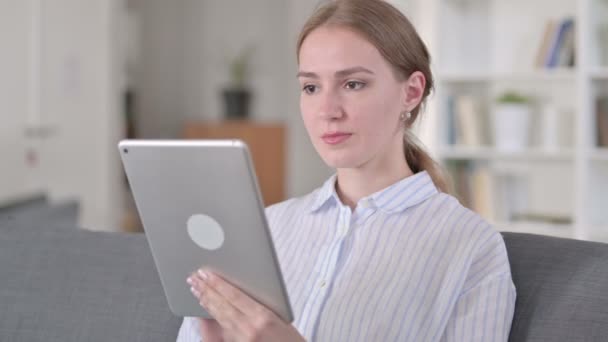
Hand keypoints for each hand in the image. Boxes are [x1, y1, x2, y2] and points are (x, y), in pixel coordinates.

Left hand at [187, 269, 304, 341]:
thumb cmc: (290, 340)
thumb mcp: (280, 317)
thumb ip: (259, 305)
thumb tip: (239, 291)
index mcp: (263, 317)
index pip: (234, 295)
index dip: (217, 283)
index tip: (206, 273)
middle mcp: (249, 329)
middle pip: (222, 305)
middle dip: (206, 290)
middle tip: (194, 278)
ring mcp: (241, 340)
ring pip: (219, 317)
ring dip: (206, 302)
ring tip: (196, 290)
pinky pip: (221, 330)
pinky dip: (211, 318)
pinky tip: (204, 310)